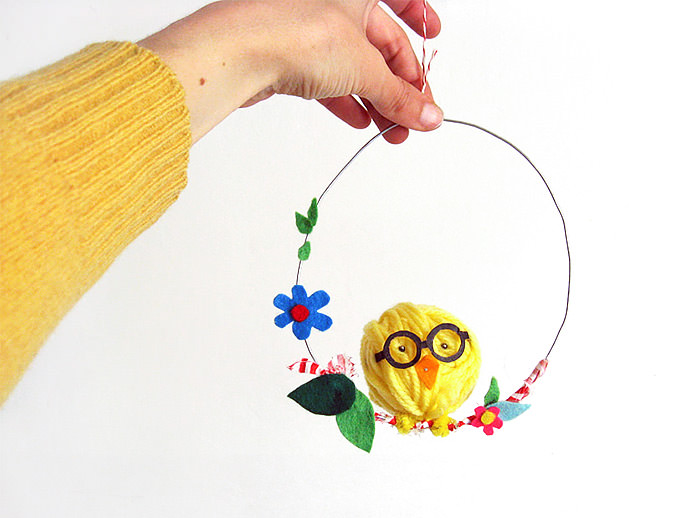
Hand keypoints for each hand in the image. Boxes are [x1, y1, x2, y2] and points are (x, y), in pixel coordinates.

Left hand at [139, 0, 442, 143]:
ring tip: (392, 130)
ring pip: (354, 65)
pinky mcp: (291, 55)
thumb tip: (427, 116)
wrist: (236, 53)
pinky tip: (362, 121)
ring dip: (377, 100)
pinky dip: (347, 100)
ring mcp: (309, 29)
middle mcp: (333, 2)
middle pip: (379, 42)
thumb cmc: (294, 32)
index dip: (420, 18)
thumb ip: (400, 95)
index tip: (433, 38)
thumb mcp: (364, 67)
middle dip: (401, 82)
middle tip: (416, 115)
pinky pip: (328, 77)